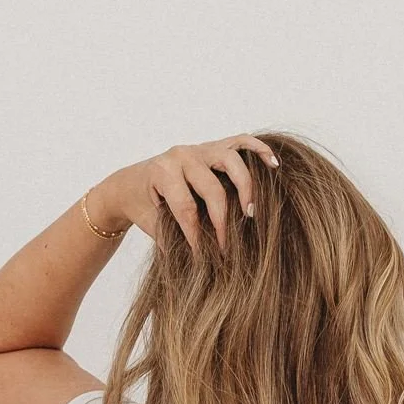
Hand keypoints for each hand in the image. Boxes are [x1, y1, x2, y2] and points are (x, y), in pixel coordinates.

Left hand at [88, 135, 278, 251]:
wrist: (130, 183)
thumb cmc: (142, 204)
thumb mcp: (150, 222)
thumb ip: (171, 237)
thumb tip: (199, 261)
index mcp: (162, 172)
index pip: (186, 207)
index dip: (196, 235)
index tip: (202, 256)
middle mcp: (181, 156)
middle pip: (212, 188)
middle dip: (221, 220)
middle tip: (226, 244)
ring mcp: (200, 148)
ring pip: (232, 161)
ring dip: (245, 188)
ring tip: (250, 213)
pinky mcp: (213, 146)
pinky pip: (240, 142)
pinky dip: (259, 149)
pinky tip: (273, 164)